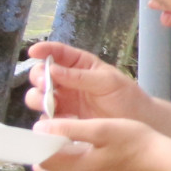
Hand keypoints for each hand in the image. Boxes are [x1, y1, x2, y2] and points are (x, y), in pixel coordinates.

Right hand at [24, 42, 145, 121]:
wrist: (136, 121)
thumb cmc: (125, 95)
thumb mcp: (107, 81)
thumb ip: (80, 76)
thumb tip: (52, 69)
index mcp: (80, 65)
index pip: (58, 53)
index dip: (45, 50)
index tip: (33, 51)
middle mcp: (66, 81)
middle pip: (41, 74)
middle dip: (38, 77)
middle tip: (46, 85)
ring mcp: (63, 100)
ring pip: (37, 96)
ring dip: (38, 98)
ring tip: (51, 103)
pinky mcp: (63, 119)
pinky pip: (45, 118)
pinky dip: (48, 118)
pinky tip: (62, 119)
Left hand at [32, 117, 167, 170]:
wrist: (167, 164)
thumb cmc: (137, 142)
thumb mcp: (103, 128)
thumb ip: (70, 128)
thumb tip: (40, 129)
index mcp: (76, 168)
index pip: (41, 160)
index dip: (36, 145)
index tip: (40, 131)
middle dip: (44, 159)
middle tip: (51, 141)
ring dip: (60, 168)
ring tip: (69, 150)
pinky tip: (93, 161)